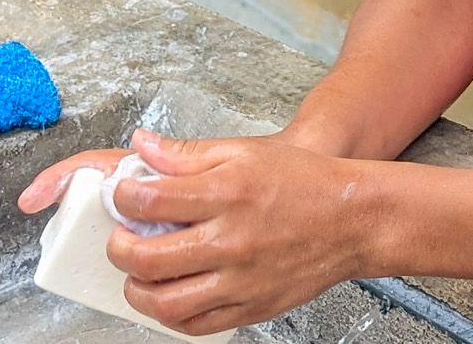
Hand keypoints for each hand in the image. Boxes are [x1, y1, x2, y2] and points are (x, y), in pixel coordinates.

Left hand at [17, 128, 376, 334]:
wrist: (353, 219)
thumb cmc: (303, 181)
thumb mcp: (243, 150)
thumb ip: (187, 153)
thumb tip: (142, 146)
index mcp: (227, 194)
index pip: (151, 200)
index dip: (123, 196)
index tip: (121, 194)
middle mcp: (231, 241)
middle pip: (148, 258)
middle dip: (119, 248)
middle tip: (120, 237)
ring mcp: (240, 280)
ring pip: (167, 303)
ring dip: (138, 289)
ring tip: (137, 272)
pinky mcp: (251, 307)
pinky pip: (197, 325)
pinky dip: (171, 316)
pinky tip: (169, 294)